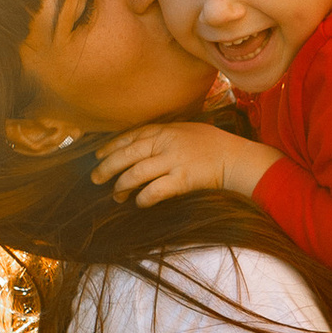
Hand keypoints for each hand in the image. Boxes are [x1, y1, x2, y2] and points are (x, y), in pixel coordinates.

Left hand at [91, 118, 277, 208]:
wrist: (236, 158)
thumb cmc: (212, 144)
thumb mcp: (185, 130)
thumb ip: (162, 135)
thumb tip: (139, 147)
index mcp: (164, 129)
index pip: (128, 137)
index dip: (110, 148)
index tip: (97, 157)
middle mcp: (164, 143)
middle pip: (125, 156)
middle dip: (106, 168)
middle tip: (95, 179)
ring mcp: (173, 161)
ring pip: (135, 174)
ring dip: (121, 187)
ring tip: (116, 196)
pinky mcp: (182, 179)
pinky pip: (154, 191)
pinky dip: (143, 198)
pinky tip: (139, 202)